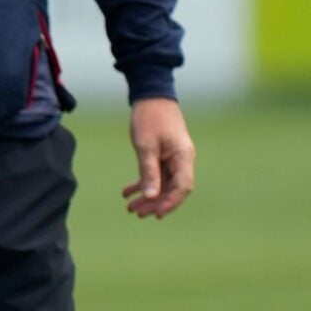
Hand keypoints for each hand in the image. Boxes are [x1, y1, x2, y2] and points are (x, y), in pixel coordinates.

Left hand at [124, 97, 194, 218]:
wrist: (150, 96)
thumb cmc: (149, 118)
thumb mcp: (145, 146)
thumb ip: (148, 171)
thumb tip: (151, 196)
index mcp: (183, 157)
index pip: (183, 187)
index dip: (170, 202)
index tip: (155, 214)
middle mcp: (182, 160)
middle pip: (172, 188)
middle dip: (155, 203)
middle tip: (136, 213)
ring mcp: (173, 157)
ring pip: (162, 183)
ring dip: (147, 195)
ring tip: (130, 207)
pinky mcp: (164, 154)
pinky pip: (155, 174)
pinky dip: (143, 183)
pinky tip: (127, 192)